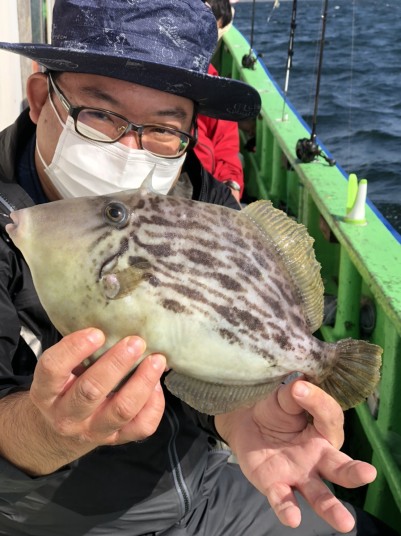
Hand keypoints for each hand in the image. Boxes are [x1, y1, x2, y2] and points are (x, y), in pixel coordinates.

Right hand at [30, 328, 165, 453]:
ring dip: (142, 382)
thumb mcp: (61, 370)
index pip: (53, 369)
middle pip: (91, 391)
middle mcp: (66, 416)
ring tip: (157, 360)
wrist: (61, 430)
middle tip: (136, 342)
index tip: (97, 332)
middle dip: (117, 363)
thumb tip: (114, 322)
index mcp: (46, 392)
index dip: (74, 349)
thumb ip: (79, 351)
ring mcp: (93, 431)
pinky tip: (156, 385)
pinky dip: (154, 404)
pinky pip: (141, 426)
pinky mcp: (116, 439)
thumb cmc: (66, 386)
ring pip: (121, 410)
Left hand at [215, 380, 376, 532]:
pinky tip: (293, 519)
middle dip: (354, 472)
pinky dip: (288, 509)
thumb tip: (300, 385)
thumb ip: (294, 394)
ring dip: (331, 508)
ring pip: (319, 494)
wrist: (244, 421)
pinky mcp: (275, 485)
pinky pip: (283, 499)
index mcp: (323, 431)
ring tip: (345, 523)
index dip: (317, 401)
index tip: (298, 388)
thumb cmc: (274, 409)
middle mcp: (317, 457)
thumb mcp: (284, 397)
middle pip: (339, 467)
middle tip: (368, 474)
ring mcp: (298, 474)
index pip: (329, 418)